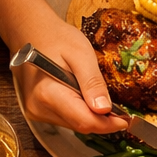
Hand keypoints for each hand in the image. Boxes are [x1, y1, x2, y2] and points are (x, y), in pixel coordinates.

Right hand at [0, 0, 126, 133]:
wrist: (30, 31)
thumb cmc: (55, 38)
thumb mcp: (81, 55)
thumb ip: (92, 82)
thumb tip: (104, 109)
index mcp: (48, 94)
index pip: (85, 122)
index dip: (109, 124)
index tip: (126, 119)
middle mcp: (38, 107)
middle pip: (81, 125)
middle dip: (103, 120)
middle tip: (119, 110)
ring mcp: (36, 111)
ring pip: (75, 124)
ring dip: (91, 116)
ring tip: (96, 97)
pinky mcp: (37, 111)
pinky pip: (66, 119)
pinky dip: (80, 112)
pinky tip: (82, 96)